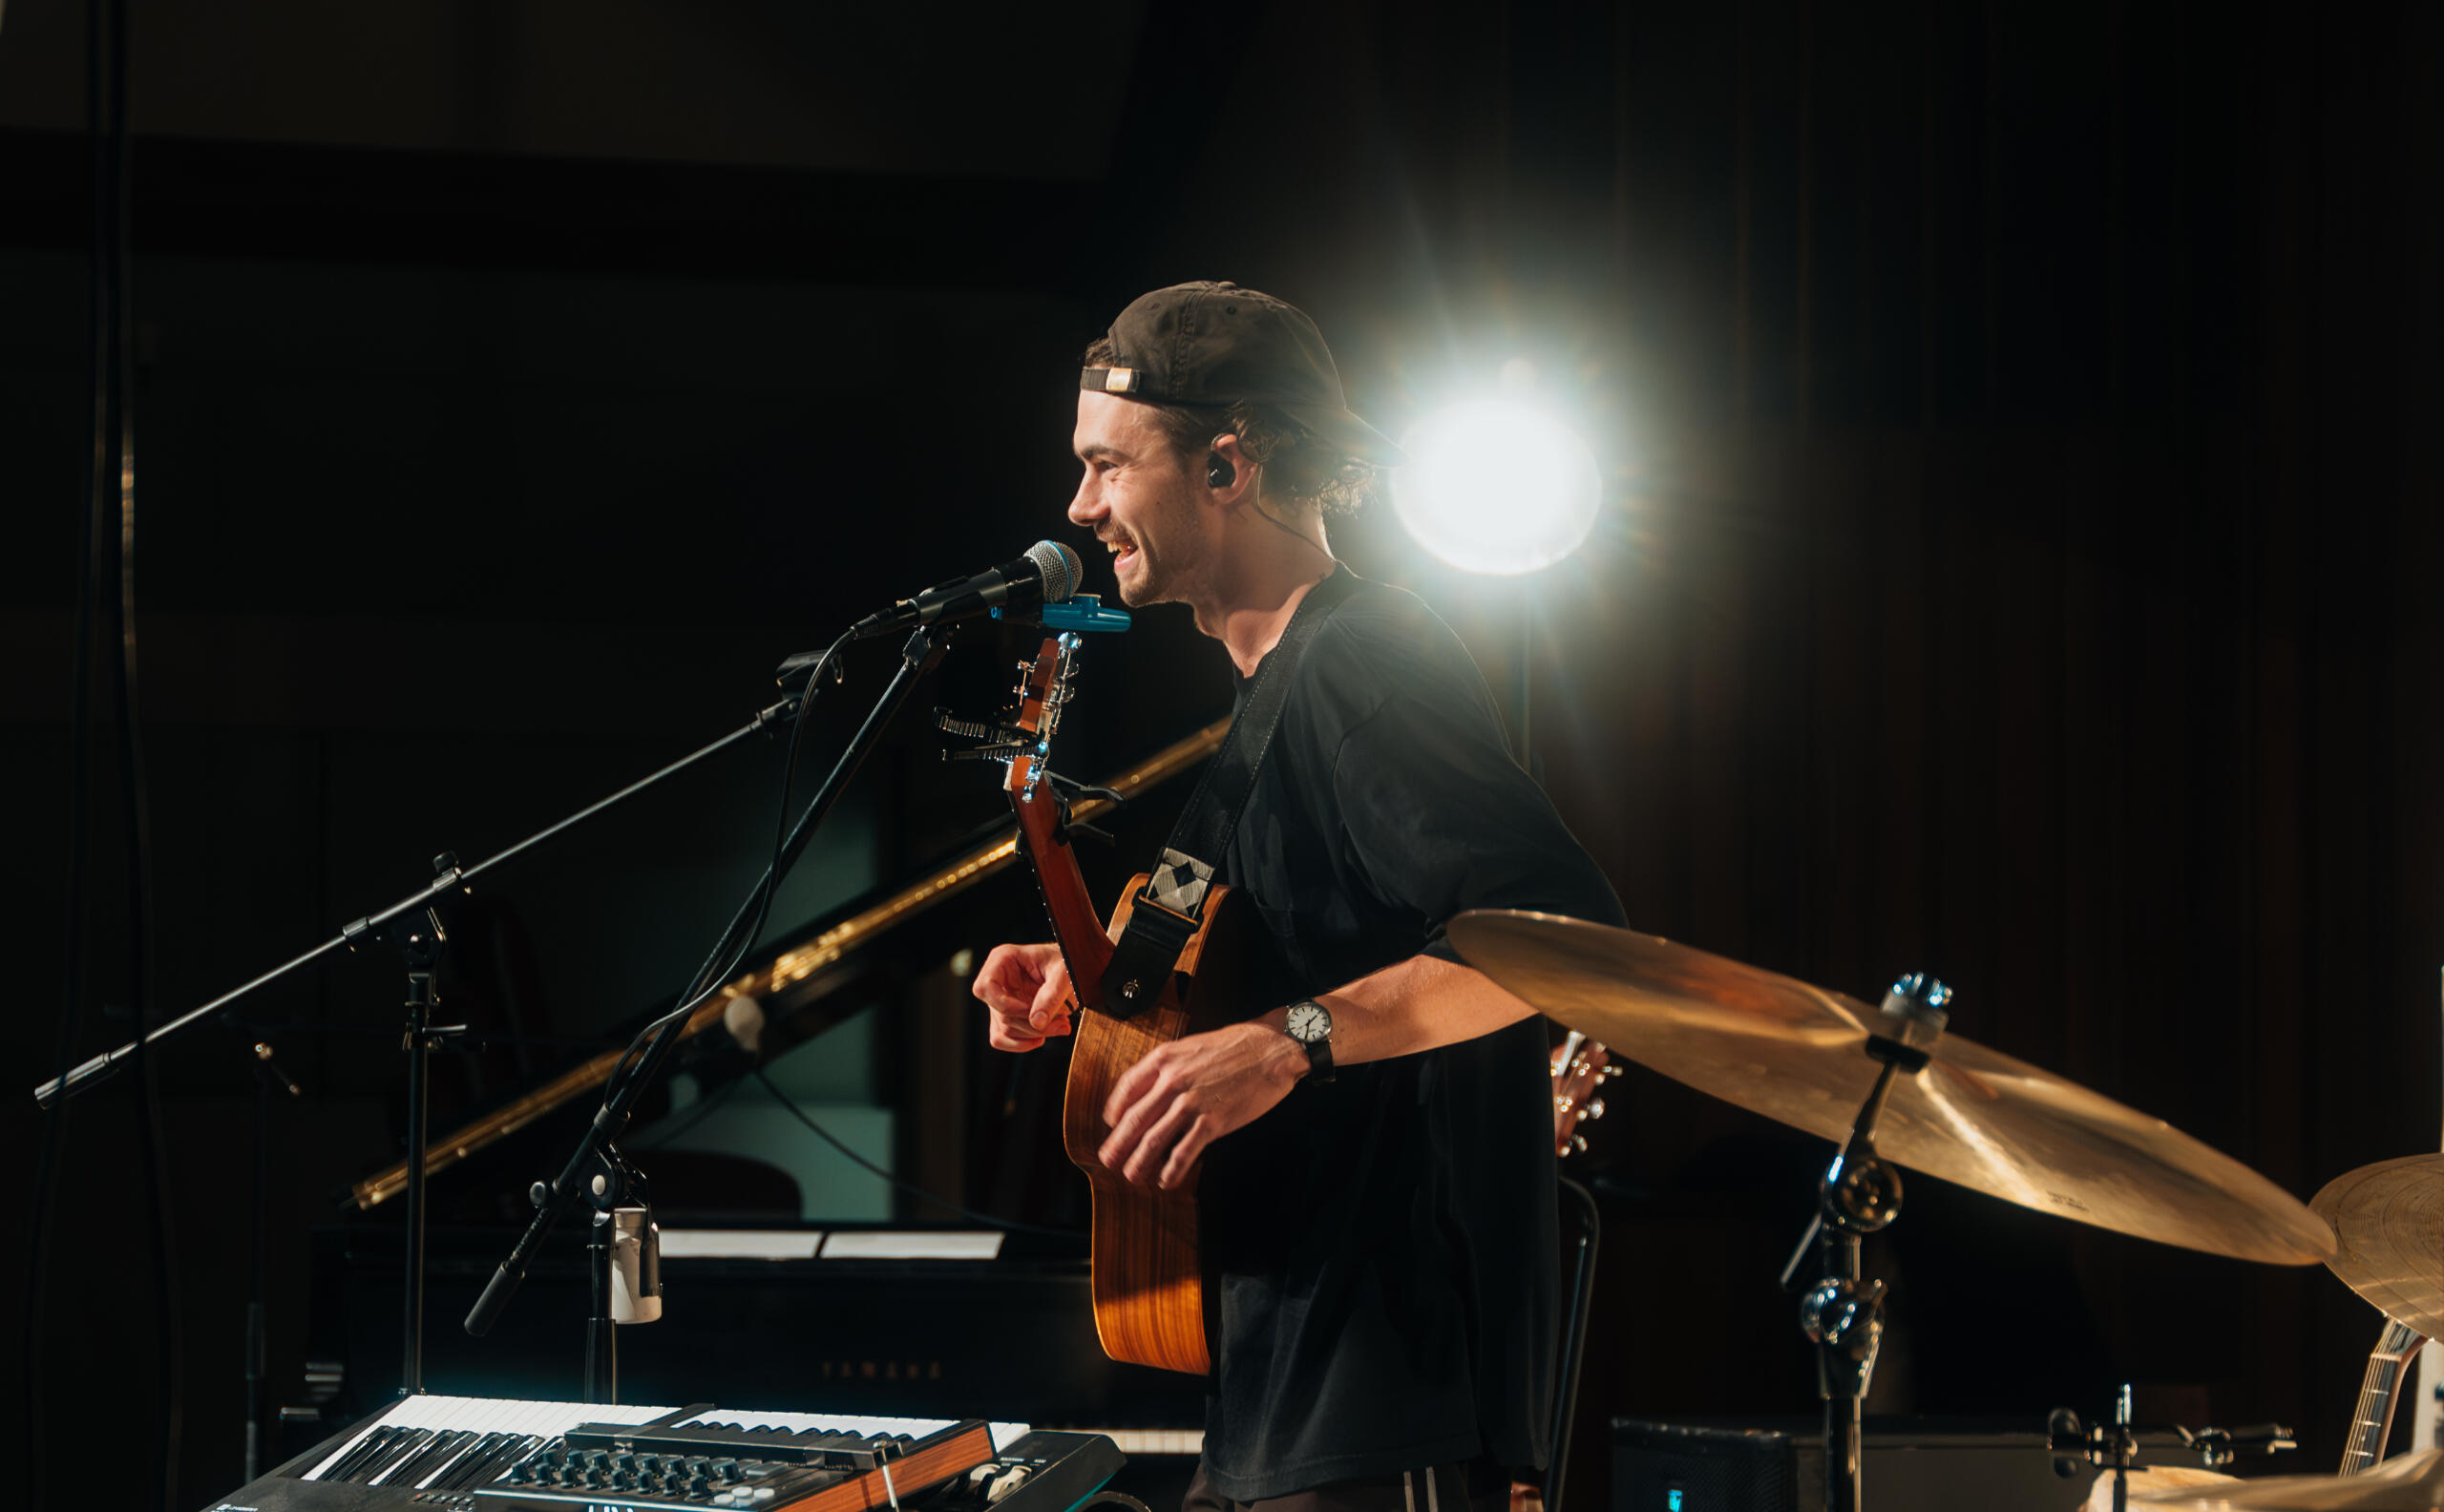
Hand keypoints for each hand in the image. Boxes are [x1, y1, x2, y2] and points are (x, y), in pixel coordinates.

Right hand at [972, 942, 1074, 1051]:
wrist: (1075, 969)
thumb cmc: (1067, 962)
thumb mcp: (1065, 973)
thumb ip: (1052, 994)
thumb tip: (1037, 1022)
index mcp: (1003, 960)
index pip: (985, 988)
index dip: (1006, 1005)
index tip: (1033, 1010)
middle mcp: (997, 980)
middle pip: (1001, 1013)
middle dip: (1032, 1024)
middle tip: (1062, 1023)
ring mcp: (999, 1000)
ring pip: (1005, 1029)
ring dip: (1034, 1033)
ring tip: (1061, 1024)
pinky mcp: (1005, 1017)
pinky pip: (1002, 1039)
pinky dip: (1023, 1043)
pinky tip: (1043, 1036)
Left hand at [1099, 1021, 1306, 1188]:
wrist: (1272, 1050)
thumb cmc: (1236, 1045)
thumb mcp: (1193, 1046)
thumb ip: (1171, 1066)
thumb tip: (1155, 1089)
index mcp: (1165, 1059)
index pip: (1126, 1088)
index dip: (1115, 1110)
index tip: (1112, 1123)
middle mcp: (1172, 1081)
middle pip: (1135, 1119)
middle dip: (1118, 1144)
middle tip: (1108, 1160)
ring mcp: (1192, 1103)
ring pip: (1154, 1139)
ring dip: (1139, 1162)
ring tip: (1132, 1176)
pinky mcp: (1213, 1122)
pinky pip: (1185, 1152)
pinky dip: (1172, 1169)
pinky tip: (1167, 1180)